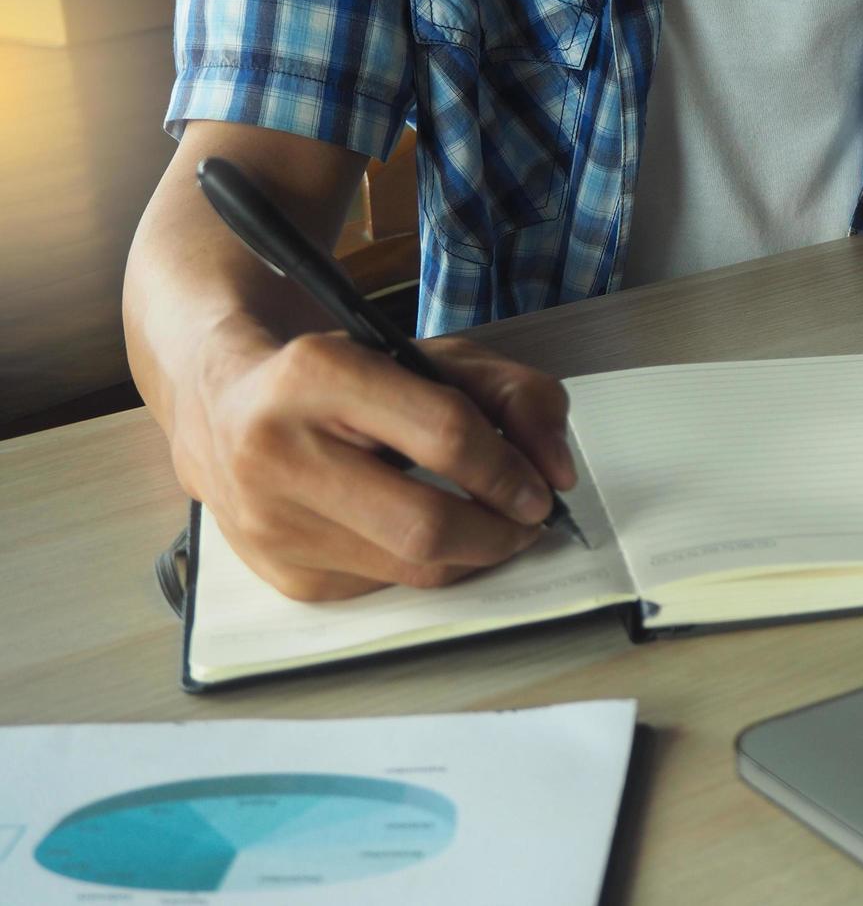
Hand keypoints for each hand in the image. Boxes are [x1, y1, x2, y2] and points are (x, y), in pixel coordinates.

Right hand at [170, 323, 576, 600]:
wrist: (223, 403)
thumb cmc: (343, 376)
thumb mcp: (428, 356)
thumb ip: (513, 393)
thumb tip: (558, 471)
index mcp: (317, 374)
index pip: (444, 436)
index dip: (510, 471)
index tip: (542, 488)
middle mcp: (277, 451)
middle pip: (426, 525)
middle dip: (500, 533)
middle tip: (528, 522)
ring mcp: (270, 522)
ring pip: (411, 570)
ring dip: (472, 554)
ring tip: (490, 525)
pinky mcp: (280, 573)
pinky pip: (386, 587)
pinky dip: (424, 565)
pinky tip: (422, 532)